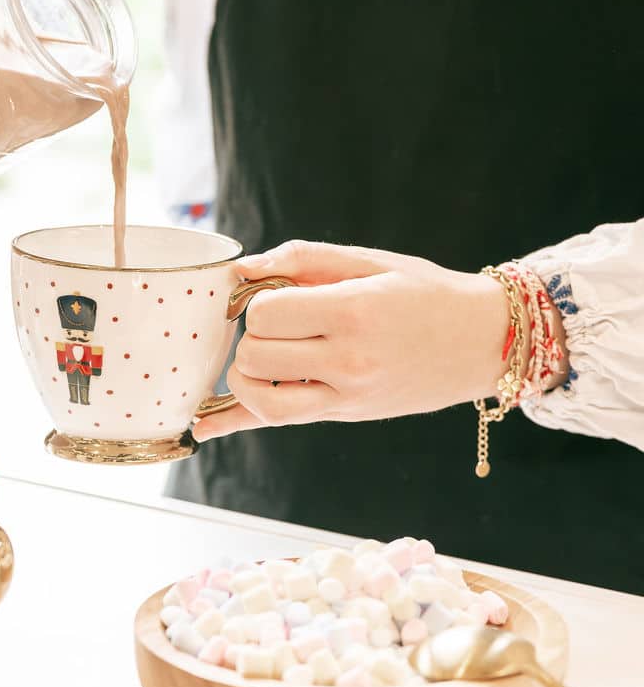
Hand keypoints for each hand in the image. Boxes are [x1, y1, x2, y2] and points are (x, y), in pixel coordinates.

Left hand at [194, 239, 514, 442]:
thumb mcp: (371, 261)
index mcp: (353, 312)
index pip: (266, 313)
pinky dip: (236, 424)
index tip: (274, 294)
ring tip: (261, 355)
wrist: (483, 341)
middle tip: (275, 322)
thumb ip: (303, 259)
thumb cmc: (426, 292)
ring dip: (245, 374)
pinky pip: (280, 422)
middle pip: (255, 355)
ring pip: (260, 398)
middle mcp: (349, 360)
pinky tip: (203, 427)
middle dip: (251, 335)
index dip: (257, 301)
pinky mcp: (346, 414)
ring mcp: (348, 395)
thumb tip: (243, 269)